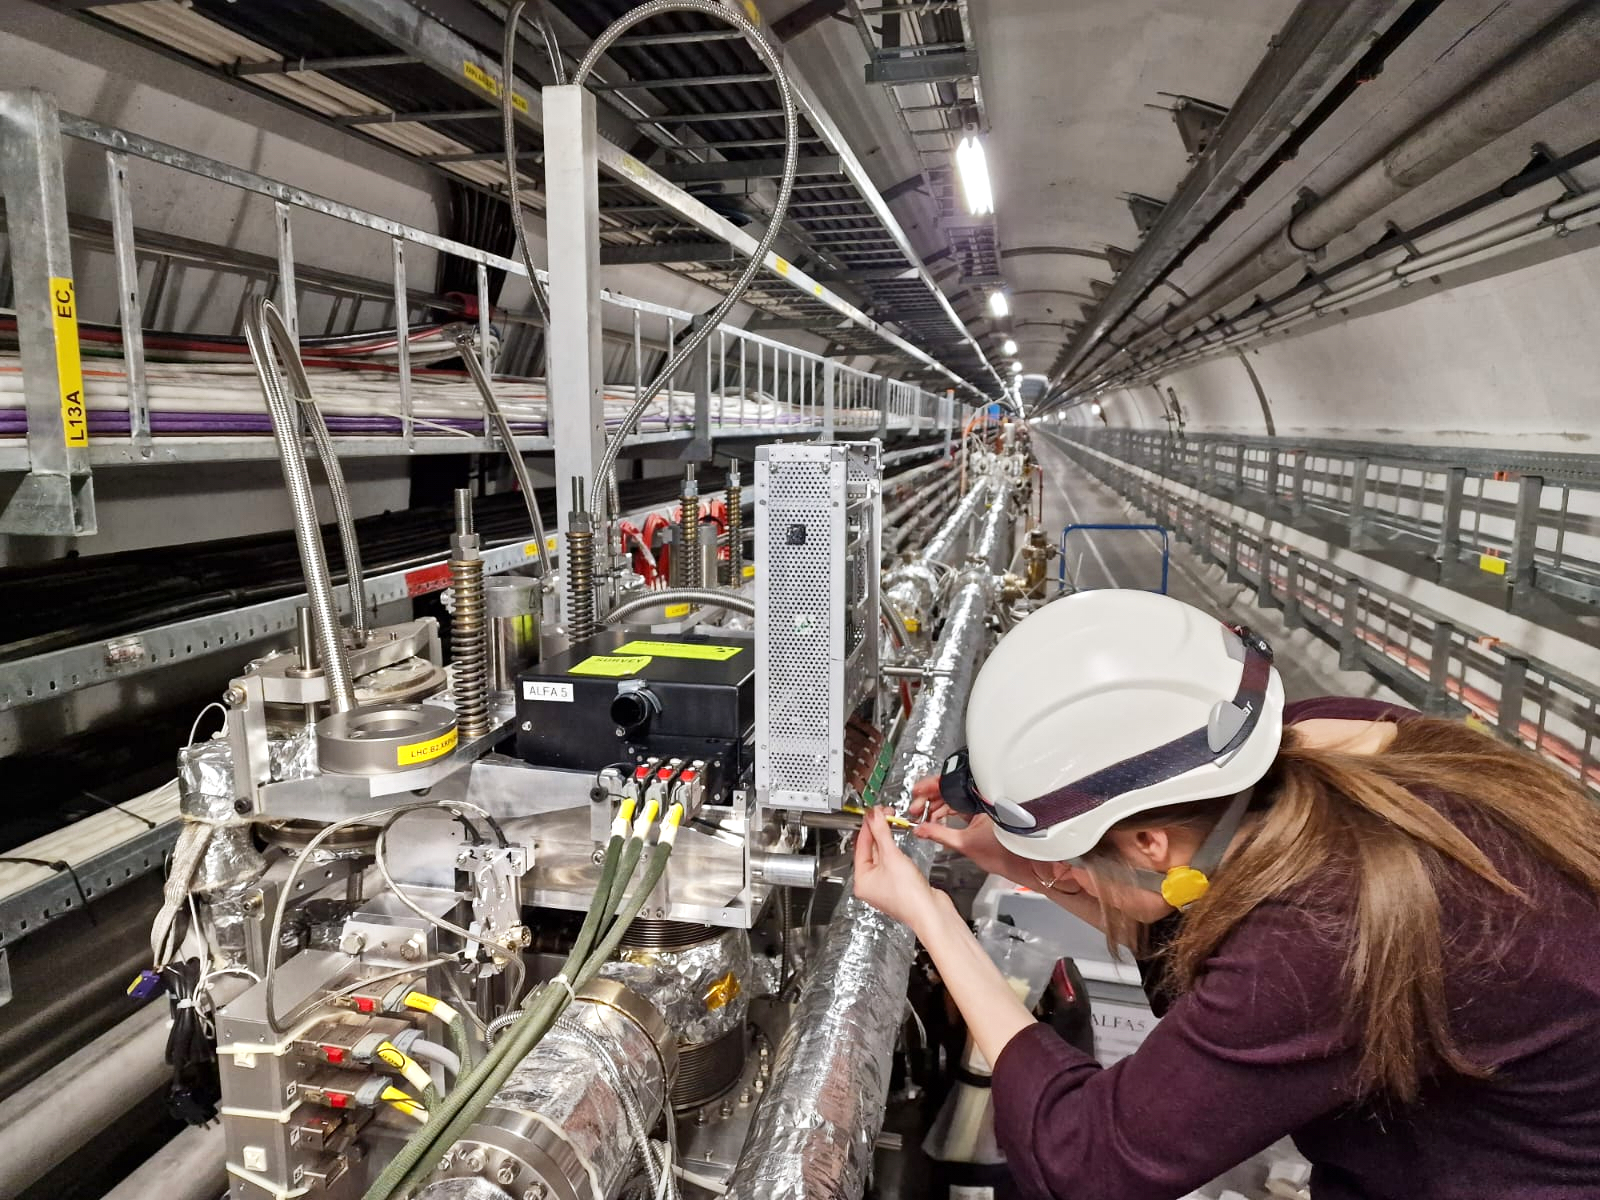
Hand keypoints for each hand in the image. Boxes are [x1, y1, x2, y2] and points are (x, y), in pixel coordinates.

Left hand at [853, 808, 945, 933]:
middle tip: (884, 814)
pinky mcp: (900, 885)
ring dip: (886, 839)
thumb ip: (881, 833)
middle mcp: (871, 884)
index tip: (874, 812)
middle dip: (877, 831)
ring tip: (891, 822)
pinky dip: (895, 850)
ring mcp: (885, 885)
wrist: (931, 912)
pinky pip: (893, 862)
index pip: (860, 846)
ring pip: (882, 855)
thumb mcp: (891, 856)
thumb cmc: (909, 896)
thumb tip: (874, 816)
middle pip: (870, 850)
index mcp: (862, 881)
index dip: (868, 826)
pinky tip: (899, 841)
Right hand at [911, 780, 1081, 895]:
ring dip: (937, 808)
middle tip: (916, 810)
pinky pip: (960, 809)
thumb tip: (921, 829)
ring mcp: (982, 807)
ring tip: (924, 818)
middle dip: (930, 801)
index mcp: (981, 797)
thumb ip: (939, 835)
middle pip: (949, 792)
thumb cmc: (1008, 854)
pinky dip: (947, 814)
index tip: (917, 793)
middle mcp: (982, 798)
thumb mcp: (965, 844)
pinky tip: (938, 821)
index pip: (949, 784)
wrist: (1025, 865)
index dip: (930, 787)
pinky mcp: (982, 815)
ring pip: (954, 800)